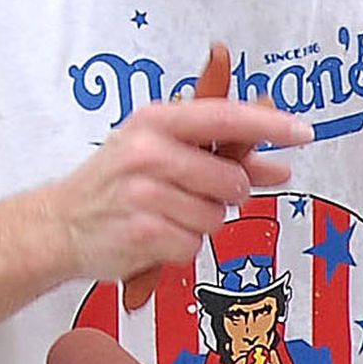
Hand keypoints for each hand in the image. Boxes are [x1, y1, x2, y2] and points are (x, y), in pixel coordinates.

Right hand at [45, 98, 307, 284]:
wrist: (61, 223)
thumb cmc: (115, 182)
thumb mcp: (157, 150)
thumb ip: (217, 153)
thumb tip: (276, 165)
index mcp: (153, 121)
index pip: (223, 117)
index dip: (267, 125)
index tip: (301, 131)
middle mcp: (147, 151)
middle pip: (231, 179)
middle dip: (225, 194)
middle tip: (193, 193)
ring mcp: (144, 192)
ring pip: (216, 217)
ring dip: (200, 223)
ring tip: (165, 214)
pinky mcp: (144, 231)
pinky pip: (195, 245)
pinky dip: (181, 246)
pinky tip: (155, 234)